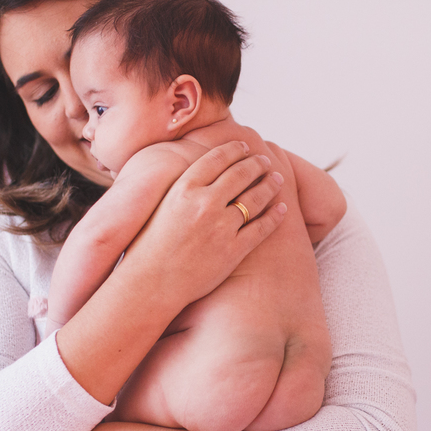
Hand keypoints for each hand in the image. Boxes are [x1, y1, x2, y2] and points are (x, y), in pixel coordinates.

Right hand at [120, 141, 286, 311]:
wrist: (151, 282)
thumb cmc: (149, 246)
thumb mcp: (161, 206)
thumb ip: (182, 188)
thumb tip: (198, 172)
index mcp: (183, 188)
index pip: (216, 158)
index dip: (235, 150)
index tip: (244, 148)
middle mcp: (204, 203)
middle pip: (240, 174)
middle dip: (256, 164)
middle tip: (265, 161)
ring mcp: (220, 227)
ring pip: (254, 198)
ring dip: (269, 185)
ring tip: (276, 179)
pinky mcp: (233, 250)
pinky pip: (261, 228)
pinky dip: (274, 216)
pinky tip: (281, 209)